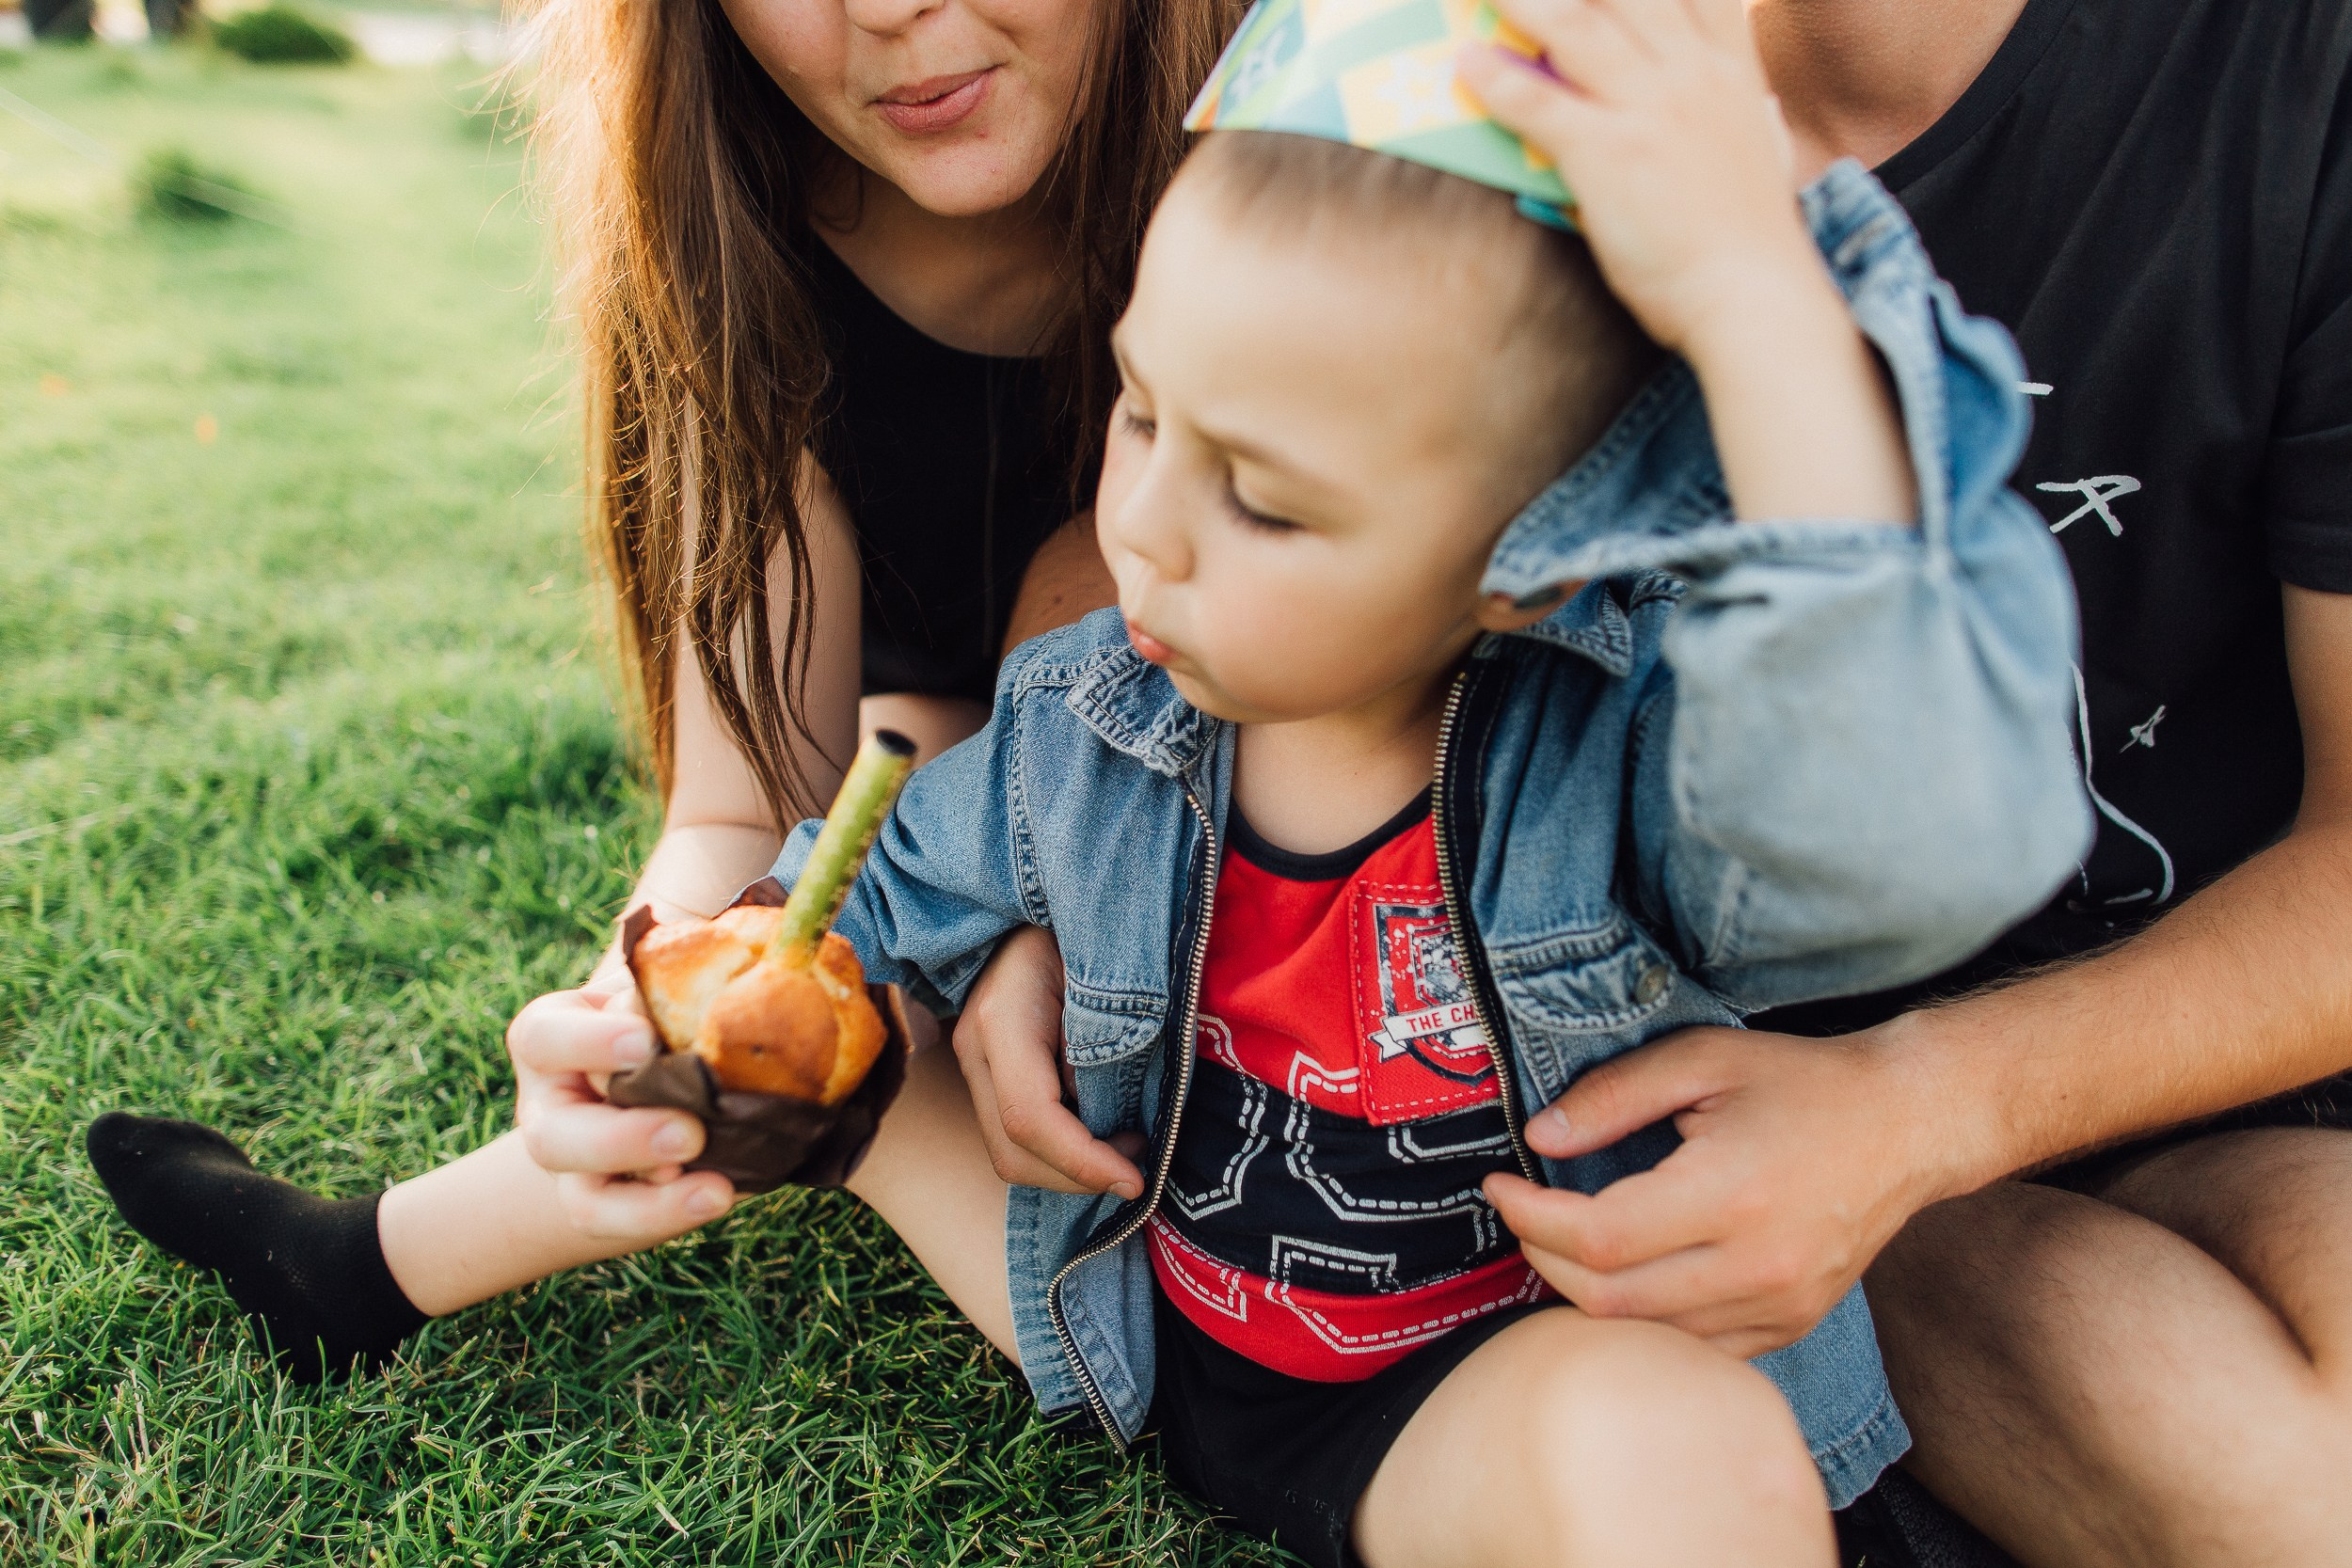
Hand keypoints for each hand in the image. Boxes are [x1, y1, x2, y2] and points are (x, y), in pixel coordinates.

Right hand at [506, 973, 735, 1240]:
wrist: (640, 1082)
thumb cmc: (658, 1014)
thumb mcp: (656, 986)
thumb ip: (675, 975)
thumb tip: (751, 942)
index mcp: (554, 1036)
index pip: (545, 1036)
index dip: (590, 1042)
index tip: (645, 1039)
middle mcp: (550, 1103)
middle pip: (553, 1134)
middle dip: (619, 1137)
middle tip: (687, 1131)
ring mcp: (570, 1165)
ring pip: (582, 1194)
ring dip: (647, 1192)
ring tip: (709, 1174)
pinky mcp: (601, 1204)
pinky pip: (621, 1222)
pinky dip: (669, 1214)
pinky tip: (722, 1195)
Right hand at [952, 925, 1145, 1196]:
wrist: (1037, 896)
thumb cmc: (1084, 927)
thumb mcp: (1106, 973)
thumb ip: (1108, 1042)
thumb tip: (1115, 1120)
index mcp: (1003, 1017)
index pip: (1030, 1117)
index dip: (1083, 1161)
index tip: (1136, 1178)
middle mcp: (975, 1046)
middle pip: (1012, 1151)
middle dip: (1078, 1178)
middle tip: (1137, 1164)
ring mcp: (973, 1061)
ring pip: (1008, 1153)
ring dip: (1069, 1170)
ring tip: (1123, 1147)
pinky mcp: (985, 1072)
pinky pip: (1014, 1134)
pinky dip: (1059, 1152)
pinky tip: (1099, 1132)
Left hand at [1457, 0, 1812, 358]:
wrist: (1752, 294)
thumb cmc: (1749, 237)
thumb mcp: (1761, 148)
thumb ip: (1746, 109)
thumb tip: (1751, 99)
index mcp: (1728, 67)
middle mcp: (1690, 71)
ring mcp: (1650, 107)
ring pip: (1576, 23)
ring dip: (1521, 1)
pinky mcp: (1610, 152)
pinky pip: (1539, 101)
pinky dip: (1497, 80)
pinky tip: (1466, 62)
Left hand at [1482, 1024, 1963, 1357]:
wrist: (1910, 1124)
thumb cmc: (1806, 1084)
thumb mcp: (1704, 1059)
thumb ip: (1615, 1096)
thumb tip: (1542, 1138)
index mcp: (1733, 1194)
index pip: (1600, 1237)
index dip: (1532, 1218)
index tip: (1500, 1186)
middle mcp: (1758, 1266)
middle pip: (1610, 1299)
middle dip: (1544, 1255)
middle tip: (1523, 1212)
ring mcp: (1778, 1306)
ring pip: (1645, 1332)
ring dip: (1584, 1292)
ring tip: (1561, 1241)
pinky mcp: (1789, 1324)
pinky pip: (1691, 1348)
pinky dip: (1641, 1321)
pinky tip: (1621, 1275)